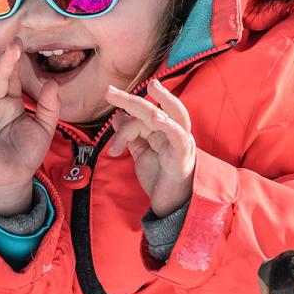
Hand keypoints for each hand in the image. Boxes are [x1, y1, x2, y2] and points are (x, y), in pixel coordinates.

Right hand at [0, 45, 60, 215]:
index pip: (11, 76)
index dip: (14, 61)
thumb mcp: (45, 129)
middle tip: (12, 45)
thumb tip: (51, 82)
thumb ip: (50, 107)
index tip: (20, 44)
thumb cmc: (26, 154)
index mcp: (11, 101)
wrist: (12, 180)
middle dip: (3, 60)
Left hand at [104, 79, 195, 217]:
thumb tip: (117, 116)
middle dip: (129, 99)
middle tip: (109, 91)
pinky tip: (157, 117)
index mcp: (161, 130)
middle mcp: (172, 131)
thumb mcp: (141, 154)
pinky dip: (168, 125)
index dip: (122, 130)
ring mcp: (181, 140)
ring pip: (171, 114)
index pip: (138, 120)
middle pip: (151, 108)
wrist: (172, 206)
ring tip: (153, 87)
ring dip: (163, 99)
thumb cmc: (160, 179)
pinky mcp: (184, 154)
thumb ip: (130, 136)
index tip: (112, 150)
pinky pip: (178, 135)